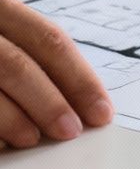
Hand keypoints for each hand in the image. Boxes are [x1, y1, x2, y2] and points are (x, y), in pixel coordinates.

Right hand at [0, 0, 111, 147]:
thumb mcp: (2, 30)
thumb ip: (31, 54)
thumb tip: (77, 100)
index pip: (49, 40)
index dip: (79, 79)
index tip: (100, 112)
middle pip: (16, 65)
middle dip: (48, 102)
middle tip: (69, 131)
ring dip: (11, 118)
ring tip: (31, 138)